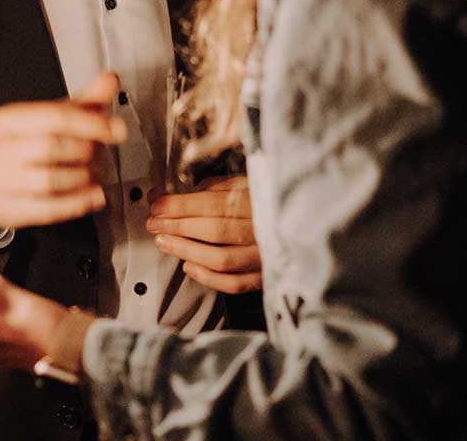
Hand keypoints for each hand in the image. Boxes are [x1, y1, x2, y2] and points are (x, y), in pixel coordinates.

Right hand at [0, 72, 125, 232]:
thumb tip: (110, 81)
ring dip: (83, 179)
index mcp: (10, 119)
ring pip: (49, 181)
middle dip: (85, 152)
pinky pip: (47, 209)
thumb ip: (84, 102)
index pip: (54, 116)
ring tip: (95, 174)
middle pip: (52, 147)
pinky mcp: (5, 208)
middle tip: (101, 154)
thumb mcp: (51, 120)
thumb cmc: (24, 146)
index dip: (91, 123)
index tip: (116, 130)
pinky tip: (93, 196)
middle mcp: (1, 148)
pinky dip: (77, 203)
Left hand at [146, 174, 261, 293]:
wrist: (313, 222)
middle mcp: (264, 229)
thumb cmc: (273, 200)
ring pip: (220, 259)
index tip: (156, 203)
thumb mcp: (249, 182)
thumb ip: (217, 187)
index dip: (180, 205)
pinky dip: (207, 278)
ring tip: (163, 242)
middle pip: (213, 231)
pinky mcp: (266, 277)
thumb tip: (177, 192)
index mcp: (260, 201)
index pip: (213, 203)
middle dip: (177, 226)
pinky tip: (188, 266)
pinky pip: (234, 283)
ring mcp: (265, 256)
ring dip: (186, 250)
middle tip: (153, 222)